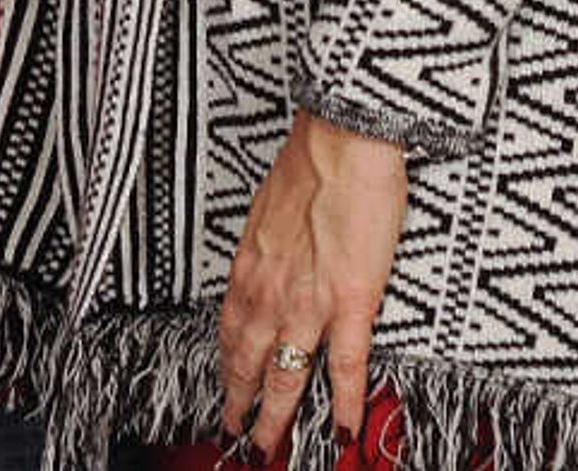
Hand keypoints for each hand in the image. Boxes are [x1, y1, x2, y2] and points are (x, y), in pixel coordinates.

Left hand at [219, 110, 406, 462]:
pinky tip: (341, 428)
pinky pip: (345, 367)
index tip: (226, 392)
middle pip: (248, 365)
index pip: (229, 333)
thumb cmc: (311, 161)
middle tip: (237, 439)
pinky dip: (342, 403)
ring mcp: (308, 303)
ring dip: (277, 419)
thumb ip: (267, 246)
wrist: (341, 139)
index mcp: (248, 268)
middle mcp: (268, 293)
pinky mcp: (351, 302)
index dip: (226, 369)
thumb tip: (271, 260)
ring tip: (272, 449)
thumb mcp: (268, 210)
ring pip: (286, 376)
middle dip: (240, 407)